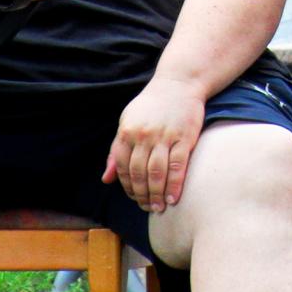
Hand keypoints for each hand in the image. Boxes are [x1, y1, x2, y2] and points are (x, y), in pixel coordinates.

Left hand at [102, 77, 205, 212]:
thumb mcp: (127, 121)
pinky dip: (174, 185)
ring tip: (159, 207)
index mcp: (127, 132)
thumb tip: (106, 179)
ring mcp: (164, 136)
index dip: (127, 187)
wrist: (179, 83)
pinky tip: (173, 198)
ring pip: (156, 174)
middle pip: (139, 174)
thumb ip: (116, 150)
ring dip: (156, 195)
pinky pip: (177, 166)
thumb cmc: (152, 105)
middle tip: (147, 207)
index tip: (134, 198)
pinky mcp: (184, 138)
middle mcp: (143, 135)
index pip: (123, 168)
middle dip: (141, 196)